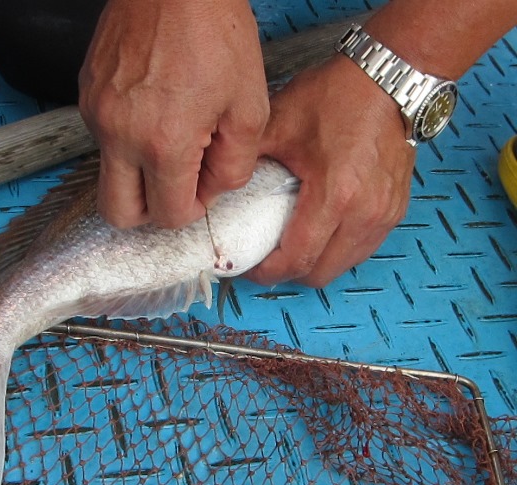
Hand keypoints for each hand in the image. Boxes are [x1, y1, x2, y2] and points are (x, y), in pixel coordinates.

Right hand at [78, 0, 267, 228]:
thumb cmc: (215, 32)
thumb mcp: (250, 106)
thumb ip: (235, 165)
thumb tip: (212, 190)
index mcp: (164, 143)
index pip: (168, 216)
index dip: (190, 211)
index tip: (200, 191)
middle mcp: (120, 137)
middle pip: (118, 214)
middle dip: (148, 211)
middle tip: (175, 184)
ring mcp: (97, 115)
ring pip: (109, 175)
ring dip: (138, 171)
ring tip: (170, 131)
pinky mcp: (87, 96)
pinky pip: (103, 138)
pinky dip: (127, 138)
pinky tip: (153, 107)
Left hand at [247, 55, 414, 287]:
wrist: (390, 78)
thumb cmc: (338, 97)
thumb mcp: (279, 122)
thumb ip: (247, 158)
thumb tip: (220, 185)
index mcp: (335, 195)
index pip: (296, 259)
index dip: (267, 272)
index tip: (247, 267)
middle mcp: (365, 213)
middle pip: (321, 274)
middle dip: (289, 274)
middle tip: (266, 259)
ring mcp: (385, 214)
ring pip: (344, 265)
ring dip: (316, 264)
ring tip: (291, 247)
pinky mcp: (396, 210)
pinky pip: (363, 248)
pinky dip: (338, 250)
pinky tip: (319, 233)